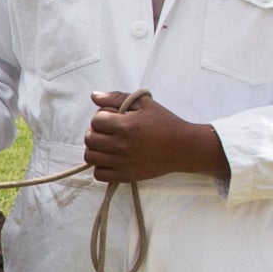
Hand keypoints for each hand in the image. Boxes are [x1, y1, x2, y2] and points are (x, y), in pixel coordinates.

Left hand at [81, 90, 223, 184]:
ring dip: (94, 149)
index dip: (101, 118)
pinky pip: (99, 174)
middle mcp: (121, 145)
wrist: (182, 147)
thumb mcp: (143, 103)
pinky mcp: (126, 176)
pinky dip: (100, 167)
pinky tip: (110, 159)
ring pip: (90, 157)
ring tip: (105, 145)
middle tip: (106, 132)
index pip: (95, 121)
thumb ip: (116, 97)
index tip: (111, 119)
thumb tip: (93, 95)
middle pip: (90, 139)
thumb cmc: (164, 123)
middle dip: (95, 132)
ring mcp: (122, 162)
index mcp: (125, 125)